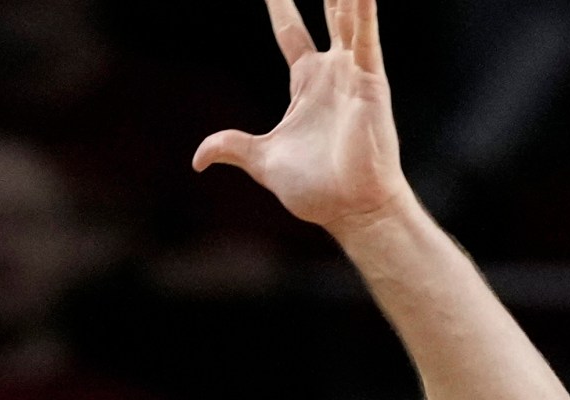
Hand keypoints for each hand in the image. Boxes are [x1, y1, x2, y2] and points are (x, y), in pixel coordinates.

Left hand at [192, 0, 412, 239]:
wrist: (351, 209)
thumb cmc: (317, 189)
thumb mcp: (263, 162)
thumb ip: (233, 147)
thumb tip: (199, 159)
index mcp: (306, 83)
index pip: (290, 31)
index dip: (280, 5)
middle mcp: (332, 71)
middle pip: (327, 12)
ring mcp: (353, 73)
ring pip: (349, 14)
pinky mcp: (370, 81)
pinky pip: (367, 36)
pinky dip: (364, 10)